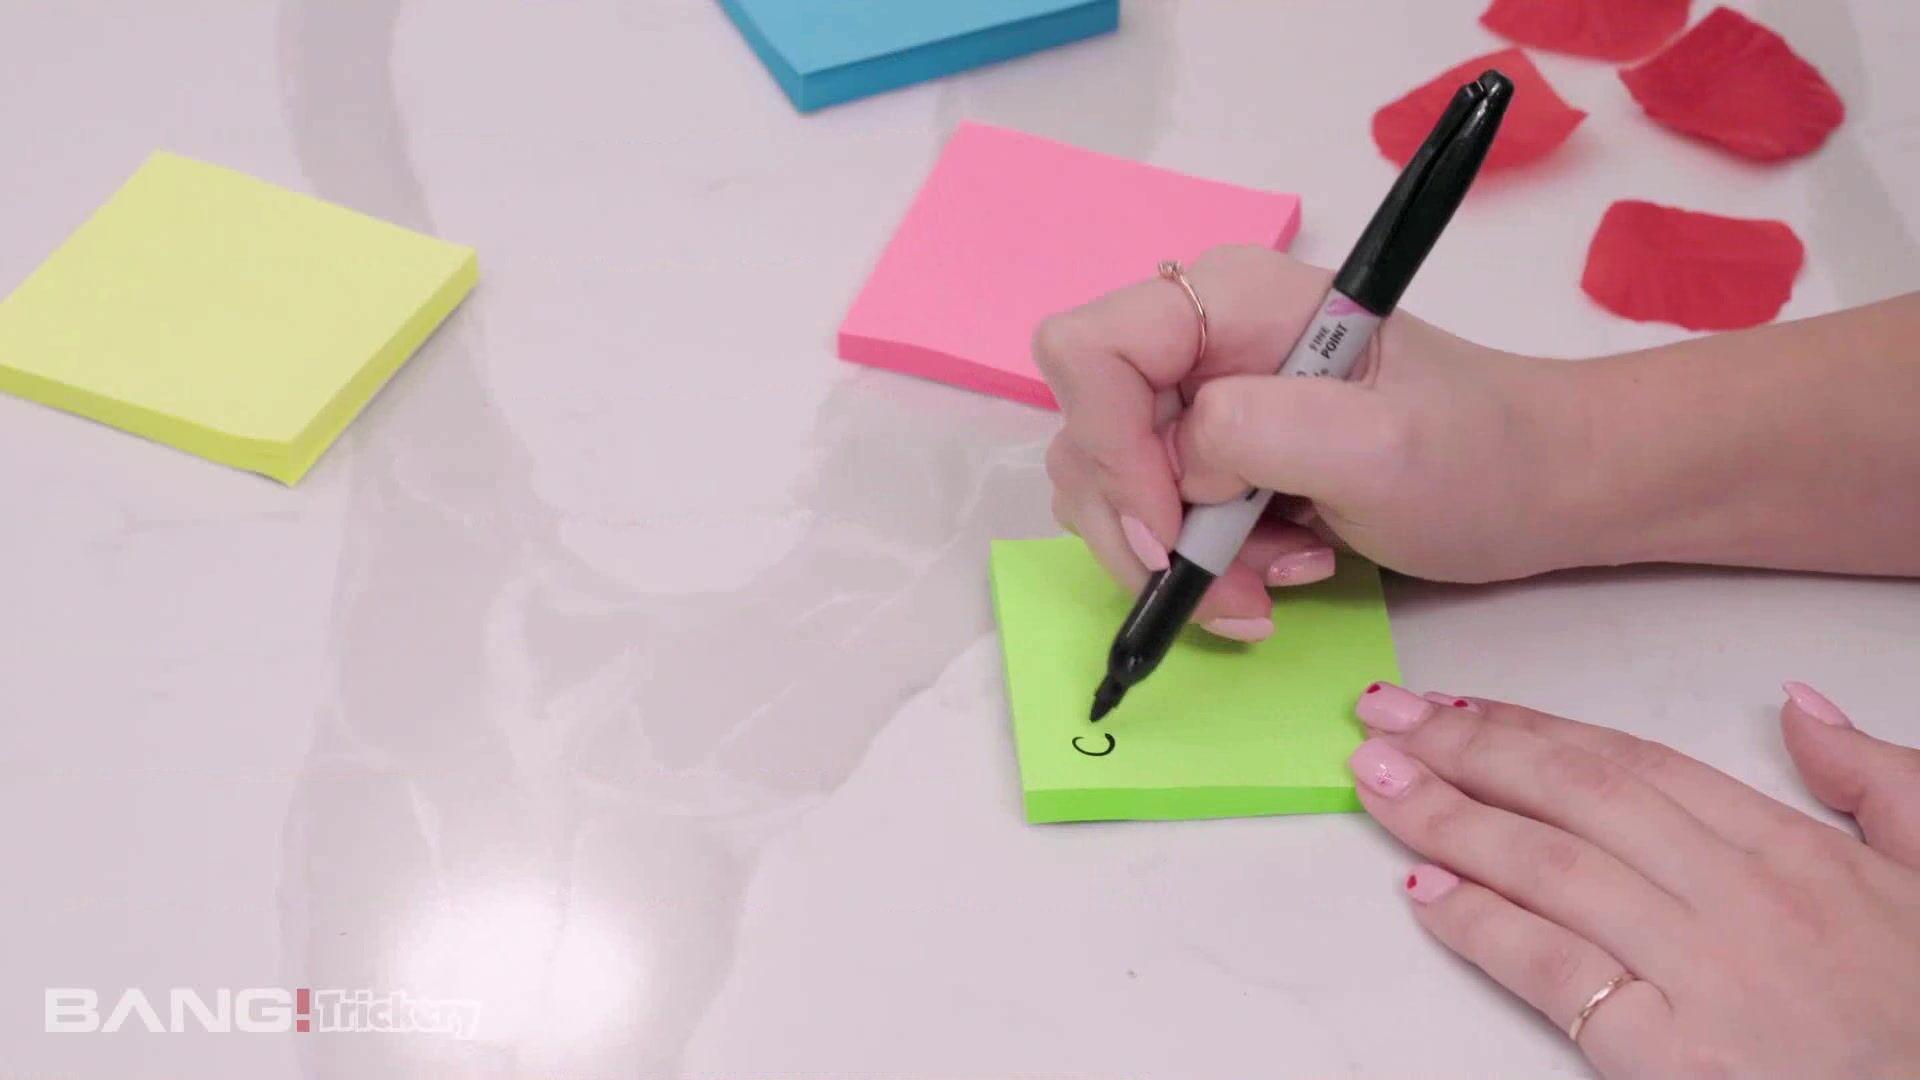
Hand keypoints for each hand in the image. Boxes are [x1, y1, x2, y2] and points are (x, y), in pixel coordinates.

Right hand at [1034, 246, 1587, 639]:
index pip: (1088, 351)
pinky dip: (1200, 566)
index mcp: (1230, 299)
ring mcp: (1197, 396)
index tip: (1172, 529)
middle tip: (1231, 581)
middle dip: (1144, 526)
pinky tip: (1279, 566)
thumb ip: (1256, 433)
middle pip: (1085, 432)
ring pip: (1107, 488)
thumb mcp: (1380, 446)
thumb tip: (1178, 467)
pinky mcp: (1207, 454)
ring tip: (1276, 576)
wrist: (1539, 486)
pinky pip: (1150, 519)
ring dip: (1177, 559)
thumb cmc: (1480, 456)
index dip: (1106, 445)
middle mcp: (1195, 337)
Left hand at [1348, 680, 1919, 1078]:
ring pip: (1550, 867)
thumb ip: (1877, 783)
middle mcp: (1738, 898)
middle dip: (1468, 748)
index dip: (1534, 728)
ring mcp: (1702, 975)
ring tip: (1377, 784)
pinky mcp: (1672, 1057)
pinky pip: (1555, 971)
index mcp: (1791, 851)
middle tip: (1385, 719)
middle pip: (1575, 796)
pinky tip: (1422, 892)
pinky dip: (1482, 926)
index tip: (1459, 705)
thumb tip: (1800, 707)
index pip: (1633, 764)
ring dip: (1449, 818)